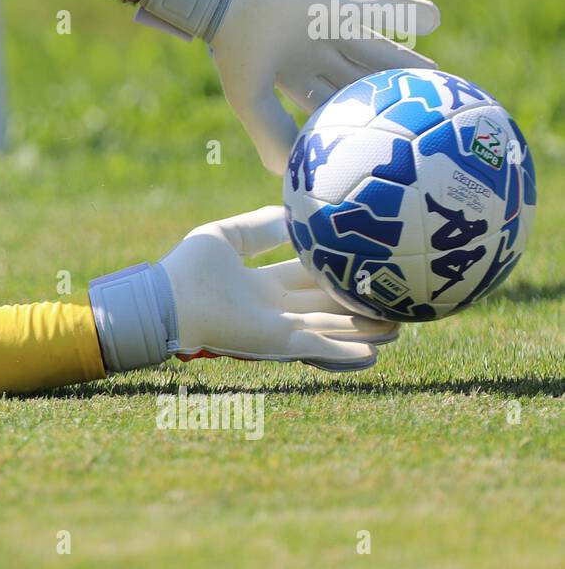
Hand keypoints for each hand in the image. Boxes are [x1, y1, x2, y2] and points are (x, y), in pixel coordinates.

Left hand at [160, 206, 397, 369]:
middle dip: (360, 308)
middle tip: (396, 304)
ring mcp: (279, 329)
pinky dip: (344, 353)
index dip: (337, 273)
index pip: (309, 277)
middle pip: (327, 306)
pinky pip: (318, 346)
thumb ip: (259, 226)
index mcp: (264, 285)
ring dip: (363, 332)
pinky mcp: (277, 343)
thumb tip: (290, 213)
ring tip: (398, 330)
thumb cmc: (189, 268)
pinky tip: (372, 354)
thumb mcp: (227, 236)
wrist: (169, 299)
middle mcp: (276, 309)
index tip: (366, 266)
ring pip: (331, 329)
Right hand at [209, 0, 440, 173]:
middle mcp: (316, 56)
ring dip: (404, 62)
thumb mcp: (250, 100)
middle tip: (422, 112)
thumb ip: (270, 133)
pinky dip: (405, 11)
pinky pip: (378, 7)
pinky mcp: (337, 2)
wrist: (227, 1)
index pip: (332, 106)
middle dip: (388, 96)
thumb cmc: (236, 52)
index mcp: (296, 80)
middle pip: (361, 80)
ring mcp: (329, 28)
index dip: (356, 123)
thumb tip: (286, 174)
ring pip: (375, 49)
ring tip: (437, 75)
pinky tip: (434, 18)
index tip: (383, 141)